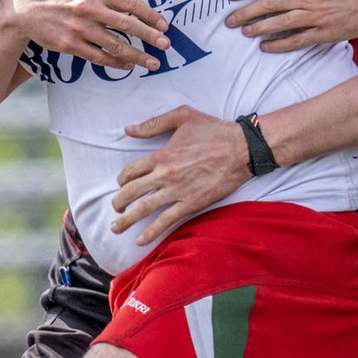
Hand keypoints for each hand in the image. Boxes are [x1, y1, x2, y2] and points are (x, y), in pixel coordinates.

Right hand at [9, 0, 171, 73]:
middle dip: (150, 37)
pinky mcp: (70, 44)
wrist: (24, 8)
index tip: (164, 26)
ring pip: (115, 45)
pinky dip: (115, 62)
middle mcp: (89, 9)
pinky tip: (127, 66)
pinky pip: (98, 56)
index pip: (129, 4)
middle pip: (127, 26)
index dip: (149, 16)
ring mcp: (80, 28)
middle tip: (166, 46)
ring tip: (153, 63)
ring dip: (137, 56)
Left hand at [110, 106, 248, 243]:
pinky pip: (166, 221)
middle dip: (118, 202)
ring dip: (126, 220)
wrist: (242, 149)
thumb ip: (153, 124)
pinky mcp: (191, 204)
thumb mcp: (182, 116)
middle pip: (131, 191)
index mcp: (161, 155)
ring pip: (144, 208)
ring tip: (116, 228)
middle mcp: (165, 175)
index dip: (121, 179)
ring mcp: (178, 191)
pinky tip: (139, 241)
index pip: (130, 171)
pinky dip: (151, 232)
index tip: (121, 184)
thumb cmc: (214, 130)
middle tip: (115, 209)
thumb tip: (128, 129)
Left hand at [225, 0, 357, 52]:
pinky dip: (278, 44)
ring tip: (245, 33)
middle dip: (244, 13)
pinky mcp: (324, 33)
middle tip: (229, 21)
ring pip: (277, 23)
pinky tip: (266, 47)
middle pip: (266, 4)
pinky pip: (296, 40)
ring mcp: (314, 16)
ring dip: (258, 29)